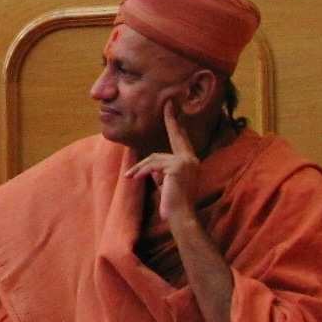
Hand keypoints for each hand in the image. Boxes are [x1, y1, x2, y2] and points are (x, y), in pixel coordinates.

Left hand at [125, 100, 204, 227]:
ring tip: (130, 176)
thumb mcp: (166, 182)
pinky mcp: (177, 167)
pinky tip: (136, 178)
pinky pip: (154, 165)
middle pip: (176, 138)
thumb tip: (151, 166)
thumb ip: (160, 170)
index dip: (176, 124)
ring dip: (141, 168)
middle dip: (172, 120)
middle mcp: (192, 159)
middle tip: (169, 104)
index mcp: (191, 161)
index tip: (173, 108)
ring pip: (156, 158)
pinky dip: (143, 171)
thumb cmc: (173, 203)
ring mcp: (186, 162)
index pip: (181, 140)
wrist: (181, 217)